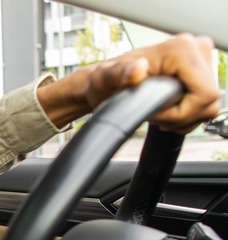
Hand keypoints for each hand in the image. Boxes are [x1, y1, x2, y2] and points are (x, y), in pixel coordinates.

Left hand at [39, 34, 219, 132]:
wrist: (105, 82)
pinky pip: (205, 105)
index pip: (204, 95)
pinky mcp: (200, 73)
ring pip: (208, 106)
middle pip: (208, 101)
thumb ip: (120, 74)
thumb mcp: (106, 79)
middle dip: (181, 116)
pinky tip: (167, 110)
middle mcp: (196, 49)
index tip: (155, 112)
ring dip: (183, 118)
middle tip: (154, 113)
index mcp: (181, 49)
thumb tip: (137, 69)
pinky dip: (187, 114)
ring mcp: (201, 60)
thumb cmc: (105, 81)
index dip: (181, 113)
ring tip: (158, 111)